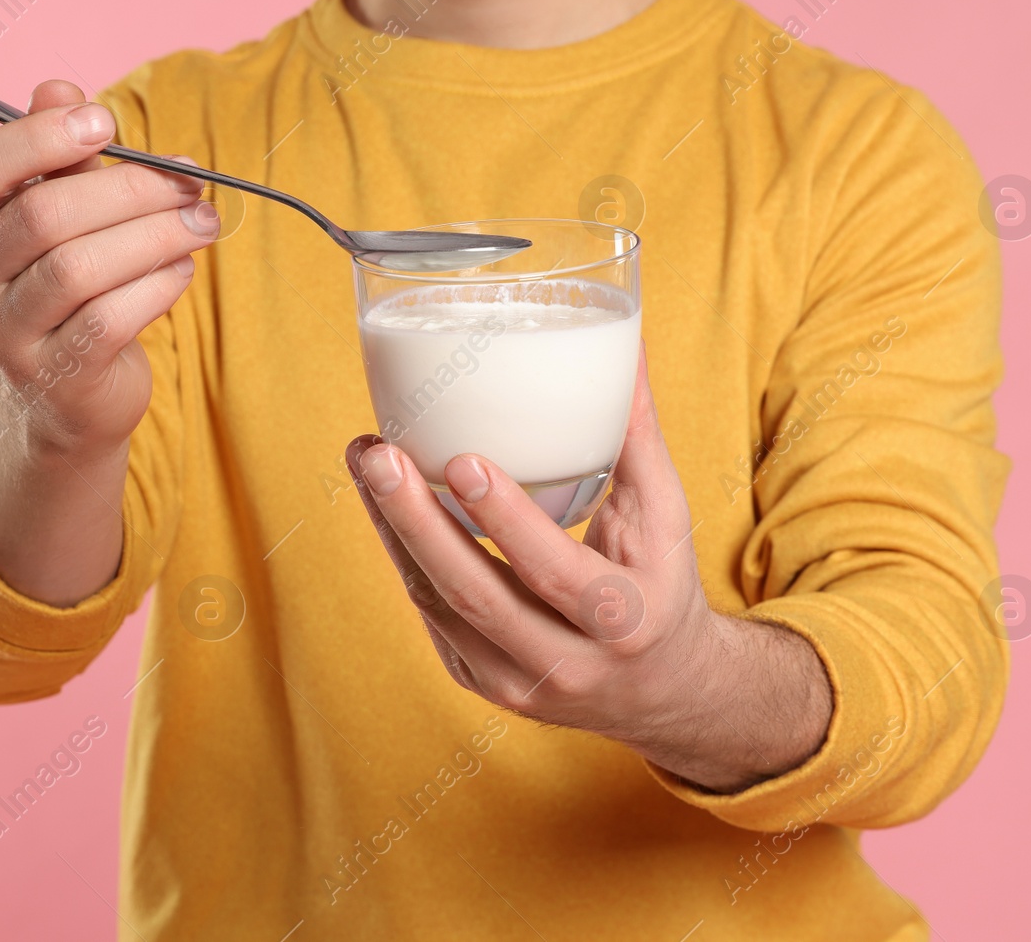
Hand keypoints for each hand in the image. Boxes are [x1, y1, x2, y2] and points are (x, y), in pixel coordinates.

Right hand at [0, 78, 219, 459]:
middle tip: (191, 183)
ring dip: (155, 237)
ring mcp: (5, 334)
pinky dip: (156, 287)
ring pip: (78, 269)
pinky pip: (107, 320)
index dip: (39, 137)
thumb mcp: (65, 208)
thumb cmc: (73, 278)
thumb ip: (61, 152)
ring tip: (203, 224)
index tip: (105, 121)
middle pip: (43, 216)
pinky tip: (183, 269)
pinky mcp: (55, 377)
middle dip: (129, 190)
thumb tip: (59, 87)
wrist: (73, 390)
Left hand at [346, 349, 832, 792]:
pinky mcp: (479, 683)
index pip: (555, 572)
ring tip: (366, 459)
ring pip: (436, 606)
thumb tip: (628, 341)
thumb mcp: (664, 514)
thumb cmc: (659, 582)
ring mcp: (515, 682)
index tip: (460, 460)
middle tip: (377, 453)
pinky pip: (429, 615)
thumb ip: (637, 433)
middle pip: (474, 596)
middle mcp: (566, 664)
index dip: (506, 520)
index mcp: (623, 619)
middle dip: (415, 521)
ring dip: (392, 530)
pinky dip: (403, 554)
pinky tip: (384, 501)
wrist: (659, 689)